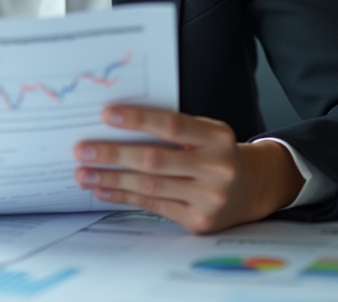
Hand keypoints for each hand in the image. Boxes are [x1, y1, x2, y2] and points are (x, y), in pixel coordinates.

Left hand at [73, 106, 303, 233]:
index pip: (172, 126)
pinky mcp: (198, 221)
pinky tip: (103, 189)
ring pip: (149, 186)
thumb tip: (117, 127)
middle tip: (83, 150)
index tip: (107, 115)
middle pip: (155, 161)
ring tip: (84, 172)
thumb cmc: (218, 153)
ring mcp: (208, 198)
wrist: (254, 188)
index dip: (138, 120)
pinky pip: (152, 206)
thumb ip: (172, 129)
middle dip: (113, 155)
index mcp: (217, 137)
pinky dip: (123, 196)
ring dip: (111, 179)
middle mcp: (216, 169)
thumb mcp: (206, 133)